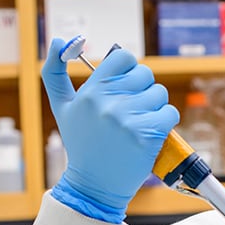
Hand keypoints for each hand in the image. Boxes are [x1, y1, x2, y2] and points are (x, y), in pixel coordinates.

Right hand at [42, 38, 179, 222]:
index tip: (126, 86)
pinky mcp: (148, 135)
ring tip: (141, 122)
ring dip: (156, 106)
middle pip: (145, 75)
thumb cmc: (81, 145)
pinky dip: (166, 121)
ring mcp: (129, 119)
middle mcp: (108, 102)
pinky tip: (152, 131)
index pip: (124, 58)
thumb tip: (60, 39)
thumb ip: (54, 73)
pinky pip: (170, 113)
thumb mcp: (62, 108)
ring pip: (160, 93)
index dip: (129, 70)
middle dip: (143, 90)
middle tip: (133, 109)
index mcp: (90, 91)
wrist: (95, 185)